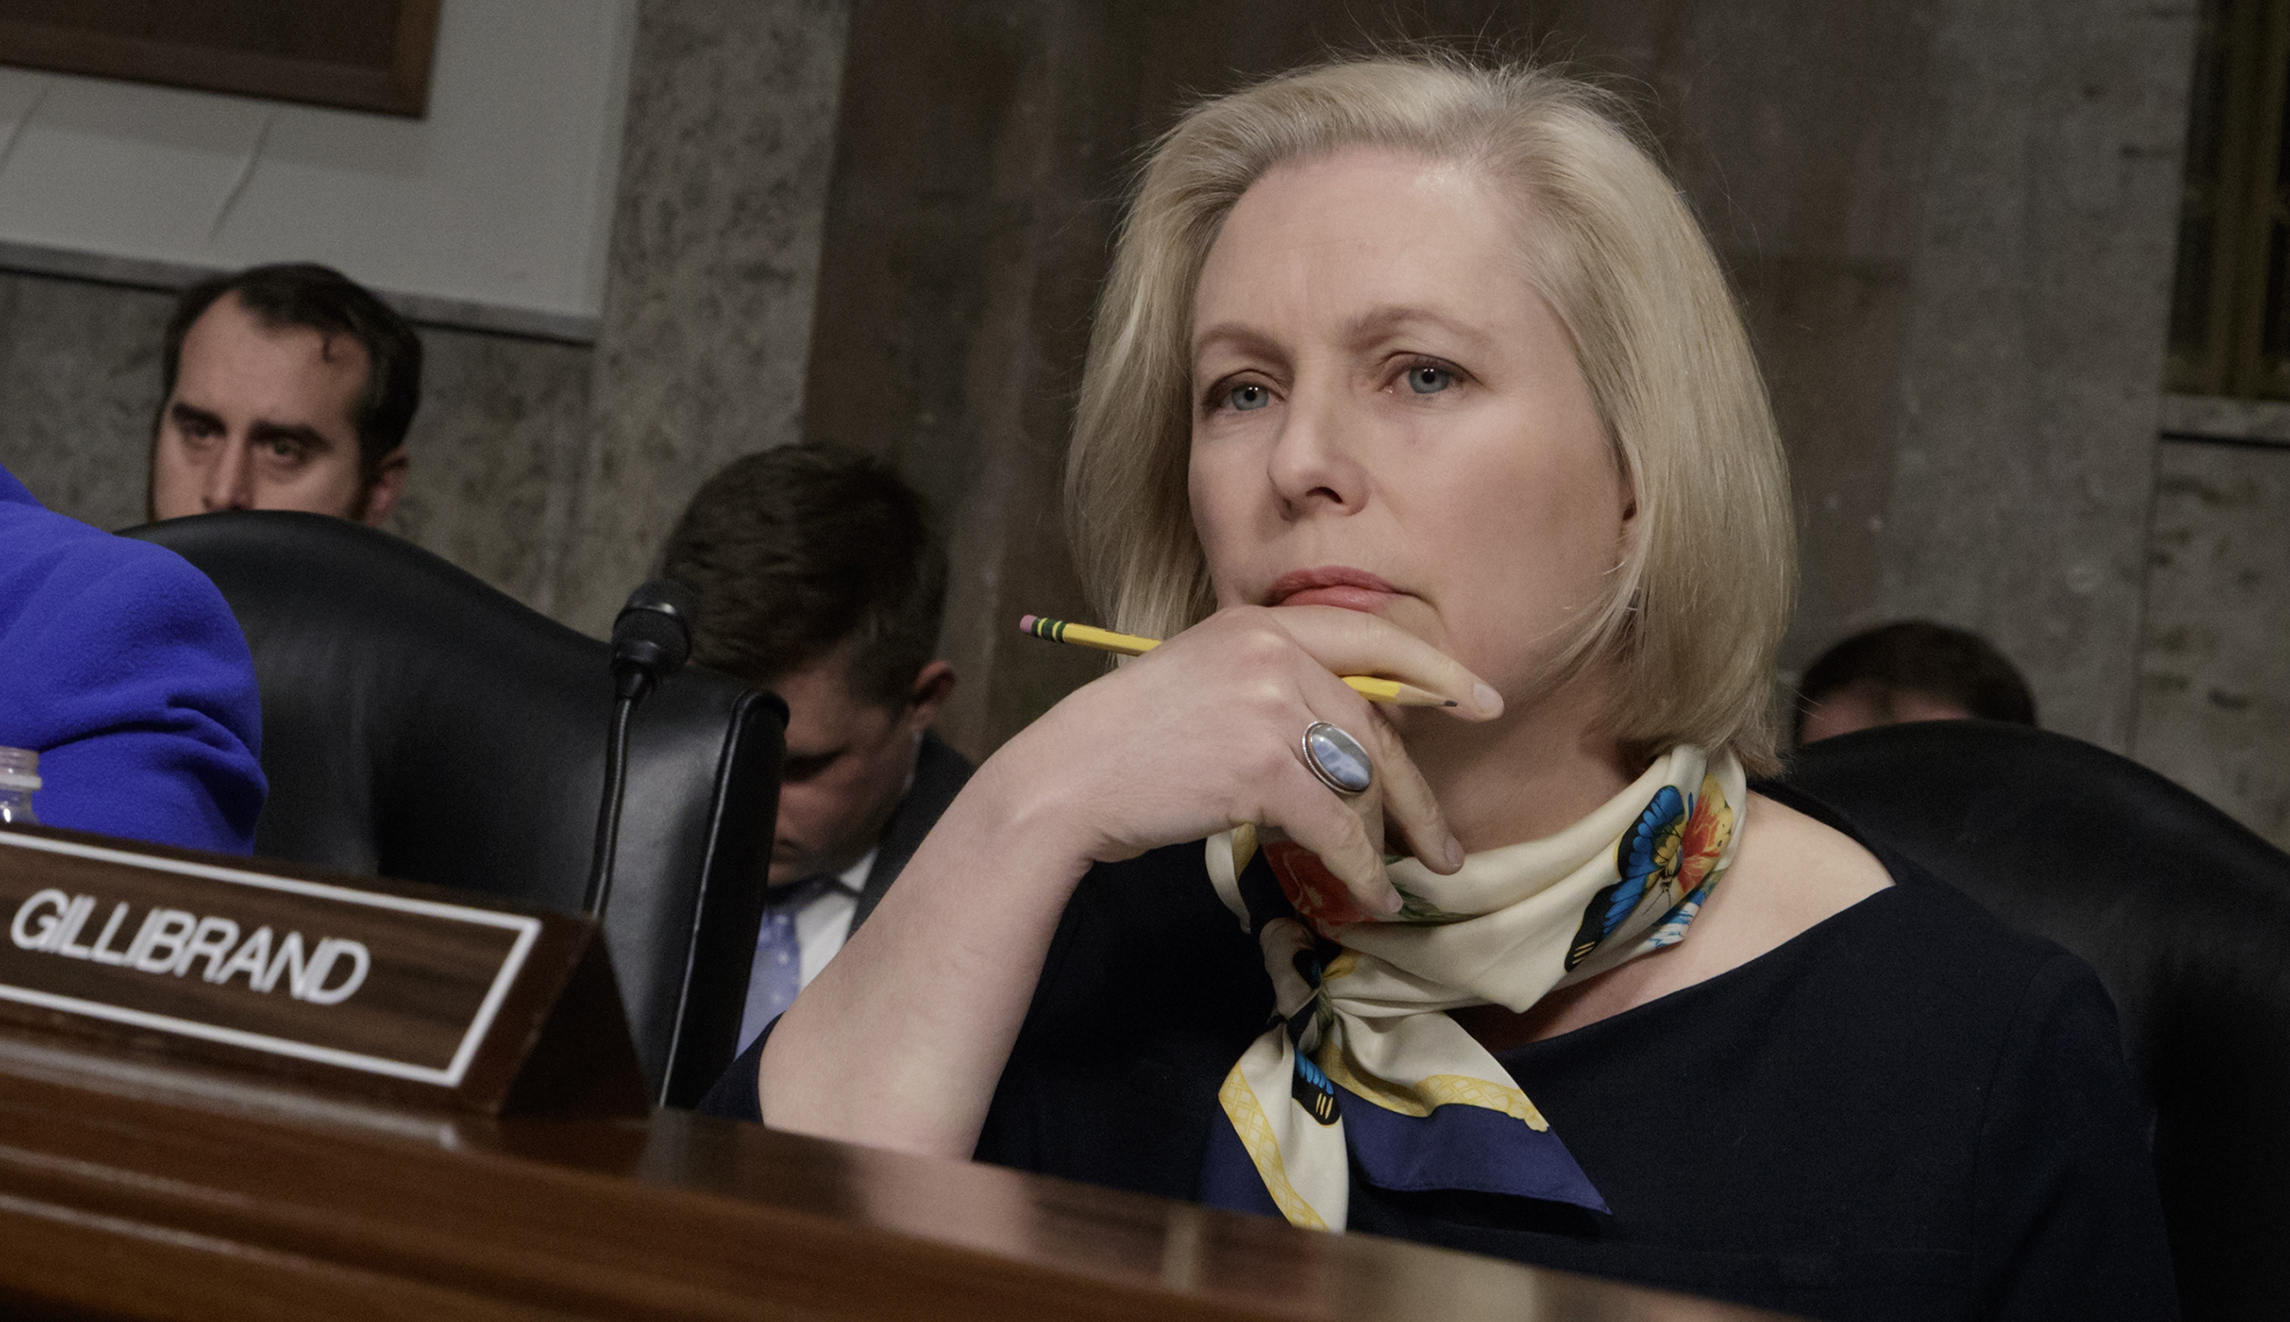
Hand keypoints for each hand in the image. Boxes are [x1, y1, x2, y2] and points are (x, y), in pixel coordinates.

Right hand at [992, 605, 1500, 913]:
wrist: (1065, 779)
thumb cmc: (1128, 743)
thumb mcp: (1205, 681)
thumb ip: (1274, 685)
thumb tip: (1351, 737)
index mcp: (1260, 624)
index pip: (1373, 638)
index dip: (1437, 672)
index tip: (1484, 700)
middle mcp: (1273, 653)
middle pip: (1376, 726)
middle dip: (1416, 795)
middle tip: (1446, 843)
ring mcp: (1270, 706)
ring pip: (1362, 781)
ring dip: (1390, 842)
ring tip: (1407, 880)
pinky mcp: (1263, 766)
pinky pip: (1337, 826)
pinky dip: (1361, 869)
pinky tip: (1371, 894)